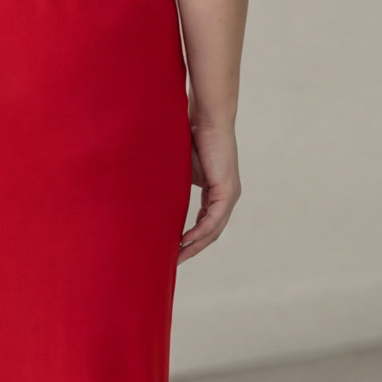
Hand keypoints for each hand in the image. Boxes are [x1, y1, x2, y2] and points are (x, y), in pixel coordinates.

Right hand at [179, 121, 240, 264]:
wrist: (206, 120)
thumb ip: (174, 185)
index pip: (206, 223)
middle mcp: (227, 196)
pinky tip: (185, 241)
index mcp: (217, 192)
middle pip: (211, 232)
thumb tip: (152, 196)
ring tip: (177, 256)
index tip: (173, 249)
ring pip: (213, 230)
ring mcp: (230, 195)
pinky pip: (214, 220)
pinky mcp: (228, 191)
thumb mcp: (181, 169)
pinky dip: (199, 232)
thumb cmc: (191, 137)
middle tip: (174, 261)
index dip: (191, 238)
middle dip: (192, 249)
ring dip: (195, 245)